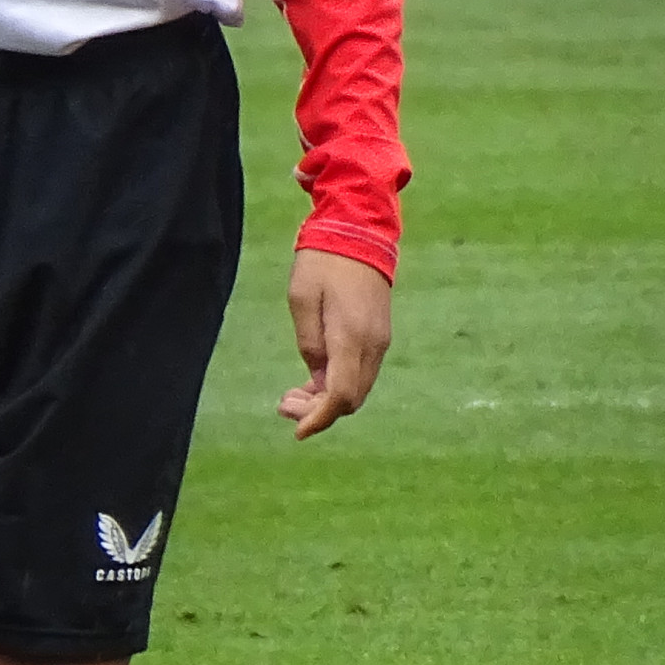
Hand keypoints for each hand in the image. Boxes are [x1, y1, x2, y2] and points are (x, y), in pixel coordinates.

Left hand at [280, 247, 391, 439]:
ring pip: (357, 389)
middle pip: (351, 399)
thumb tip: (316, 377)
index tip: (297, 431)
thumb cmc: (323, 263)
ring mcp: (380, 341)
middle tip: (284, 404)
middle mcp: (373, 345)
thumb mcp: (301, 302)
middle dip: (319, 412)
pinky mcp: (378, 335)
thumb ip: (309, 344)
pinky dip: (337, 385)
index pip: (341, 395)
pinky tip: (311, 381)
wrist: (359, 232)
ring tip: (292, 395)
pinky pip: (359, 373)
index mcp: (352, 337)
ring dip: (327, 400)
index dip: (319, 419)